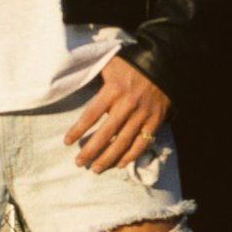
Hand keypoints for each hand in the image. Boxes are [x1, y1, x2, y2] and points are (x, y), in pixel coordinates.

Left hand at [64, 56, 171, 170]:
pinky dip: (131, 155)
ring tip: (95, 169)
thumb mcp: (111, 62)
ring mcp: (143, 115)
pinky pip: (142, 142)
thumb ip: (94, 70)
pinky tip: (119, 164)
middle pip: (106, 134)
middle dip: (90, 150)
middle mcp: (127, 105)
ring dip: (108, 158)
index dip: (78, 130)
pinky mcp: (155, 121)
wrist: (164, 63)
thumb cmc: (132, 63)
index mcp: (114, 90)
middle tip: (79, 162)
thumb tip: (71, 73)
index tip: (67, 142)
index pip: (91, 114)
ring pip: (123, 142)